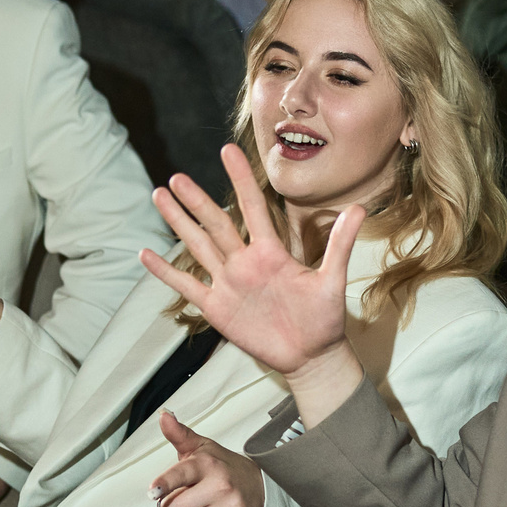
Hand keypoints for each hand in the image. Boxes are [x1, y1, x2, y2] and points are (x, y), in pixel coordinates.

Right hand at [140, 146, 358, 378]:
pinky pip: (187, 286)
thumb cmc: (324, 318)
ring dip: (178, 223)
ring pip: (197, 247)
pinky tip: (146, 254)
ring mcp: (228, 283)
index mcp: (270, 252)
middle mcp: (245, 261)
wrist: (311, 355)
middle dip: (196, 201)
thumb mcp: (332, 280)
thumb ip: (340, 245)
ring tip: (159, 196)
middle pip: (216, 224)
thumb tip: (360, 207)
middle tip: (176, 177)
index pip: (252, 208)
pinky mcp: (217, 308)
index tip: (228, 150)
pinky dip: (166, 272)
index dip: (240, 180)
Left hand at [150, 411, 263, 506]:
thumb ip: (179, 434)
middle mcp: (221, 485)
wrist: (260, 485)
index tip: (154, 491)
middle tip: (187, 497)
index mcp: (207, 464)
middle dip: (173, 506)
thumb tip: (163, 415)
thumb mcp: (201, 448)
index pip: (181, 474)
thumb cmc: (222, 467)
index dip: (165, 484)